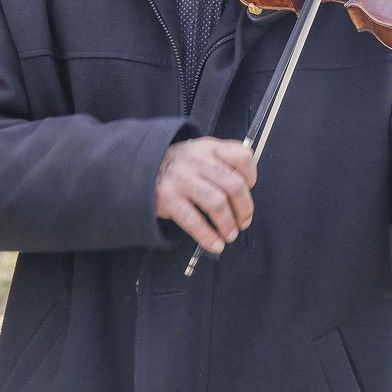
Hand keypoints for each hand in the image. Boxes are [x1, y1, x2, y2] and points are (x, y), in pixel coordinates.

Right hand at [155, 137, 256, 253]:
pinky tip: (215, 244)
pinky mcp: (168, 199)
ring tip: (230, 234)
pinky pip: (194, 221)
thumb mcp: (200, 151)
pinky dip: (208, 236)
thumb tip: (247, 182)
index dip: (252, 175)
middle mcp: (197, 161)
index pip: (241, 156)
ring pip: (217, 203)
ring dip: (228, 224)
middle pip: (233, 185)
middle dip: (244, 208)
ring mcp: (182, 179)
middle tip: (244, 221)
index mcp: (209, 147)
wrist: (140, 169)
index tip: (250, 189)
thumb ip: (223, 159)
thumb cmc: (179, 164)